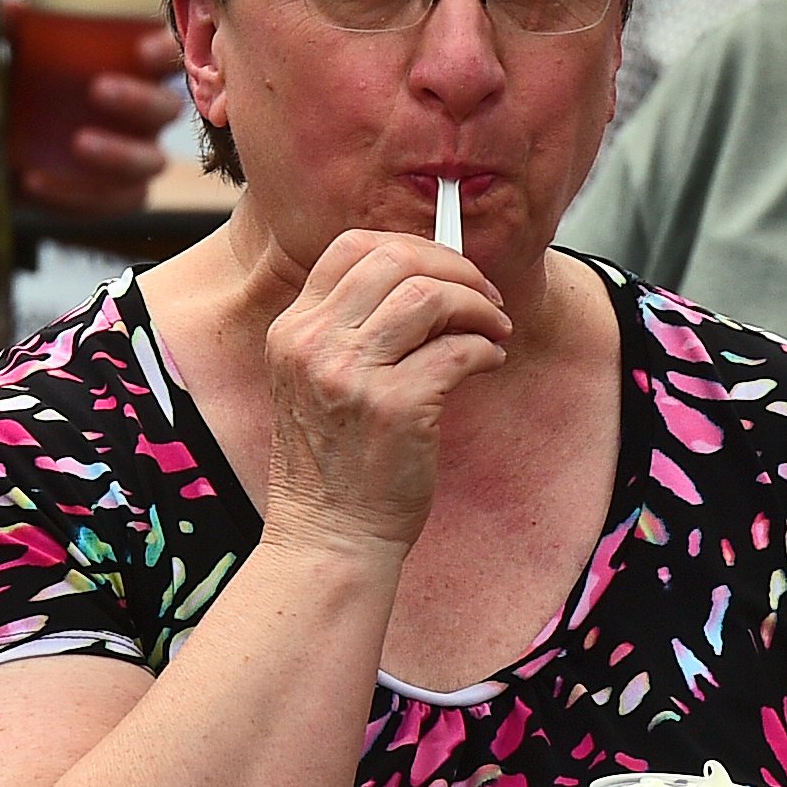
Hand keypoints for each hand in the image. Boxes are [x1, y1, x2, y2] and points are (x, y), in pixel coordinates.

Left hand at [11, 9, 189, 215]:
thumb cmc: (22, 92)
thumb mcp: (13, 58)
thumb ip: (13, 32)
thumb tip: (9, 7)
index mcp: (133, 72)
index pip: (169, 55)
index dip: (168, 51)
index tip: (142, 49)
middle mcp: (144, 117)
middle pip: (168, 108)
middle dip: (140, 99)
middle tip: (98, 89)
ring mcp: (135, 160)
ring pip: (152, 162)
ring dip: (120, 152)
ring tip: (79, 143)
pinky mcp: (114, 199)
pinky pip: (113, 202)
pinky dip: (76, 194)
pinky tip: (36, 180)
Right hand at [262, 229, 510, 554]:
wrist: (328, 538)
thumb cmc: (334, 465)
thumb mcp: (315, 383)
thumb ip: (350, 332)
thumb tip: (428, 281)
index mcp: (293, 332)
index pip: (351, 248)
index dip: (411, 248)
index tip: (445, 271)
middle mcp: (315, 345)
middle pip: (395, 259)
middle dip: (455, 269)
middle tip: (485, 296)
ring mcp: (353, 375)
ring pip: (430, 296)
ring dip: (477, 306)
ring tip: (494, 330)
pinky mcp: (397, 408)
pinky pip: (458, 349)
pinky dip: (487, 348)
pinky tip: (490, 362)